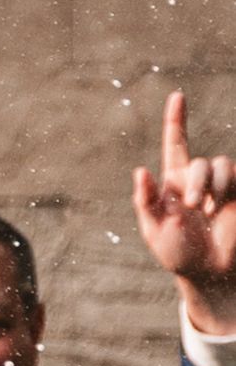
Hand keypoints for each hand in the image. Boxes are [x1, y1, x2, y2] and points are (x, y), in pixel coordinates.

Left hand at [135, 93, 235, 332]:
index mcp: (173, 184)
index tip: (178, 96)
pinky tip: (221, 208)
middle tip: (195, 207)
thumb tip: (140, 171)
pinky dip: (227, 187)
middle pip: (200, 162)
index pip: (175, 146)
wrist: (211, 269)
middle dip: (197, 183)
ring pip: (220, 164)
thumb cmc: (179, 253)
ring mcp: (220, 184)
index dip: (176, 121)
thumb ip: (146, 201)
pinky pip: (234, 174)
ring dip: (214, 185)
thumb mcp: (155, 230)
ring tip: (209, 210)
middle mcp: (197, 179)